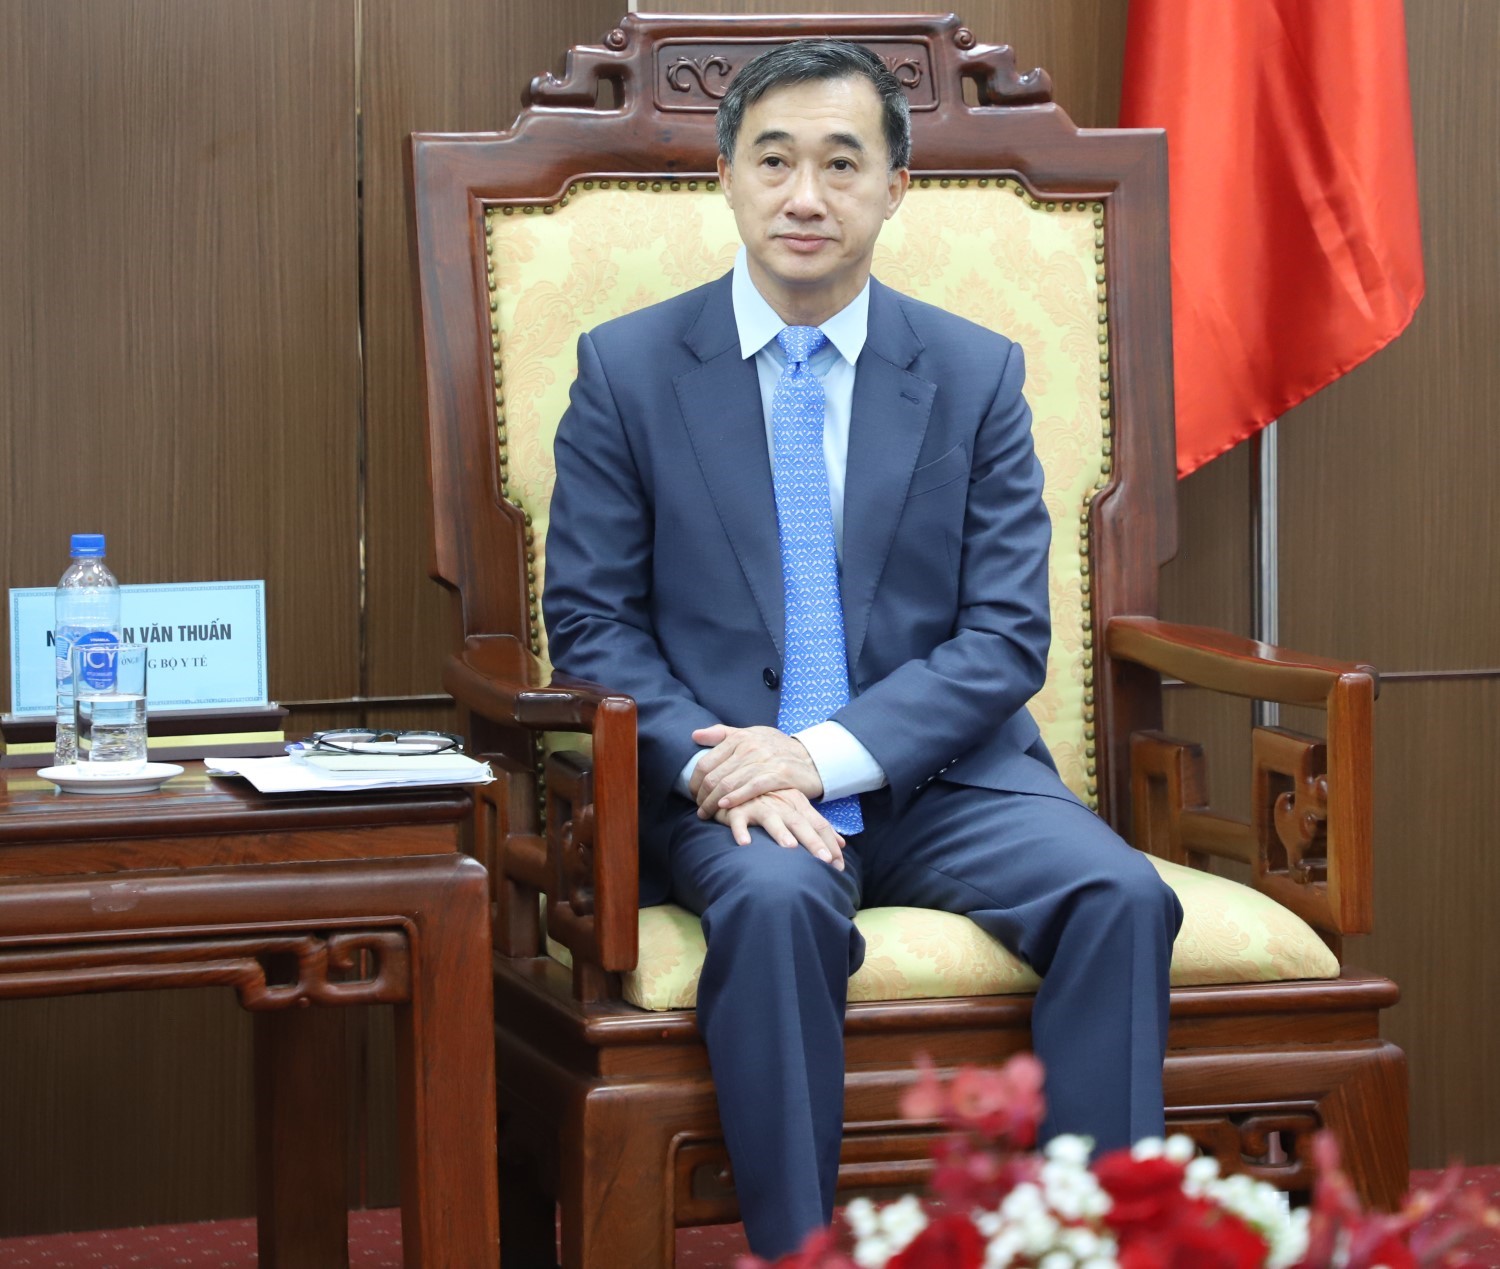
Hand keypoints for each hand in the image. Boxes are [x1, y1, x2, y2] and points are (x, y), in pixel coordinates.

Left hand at [691, 724, 823, 817]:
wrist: (812, 757)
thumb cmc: (777, 748)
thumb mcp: (751, 734)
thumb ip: (722, 734)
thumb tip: (694, 735)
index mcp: (739, 738)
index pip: (706, 762)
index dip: (695, 781)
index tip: (693, 794)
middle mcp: (749, 747)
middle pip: (715, 776)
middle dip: (702, 796)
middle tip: (699, 809)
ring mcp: (764, 760)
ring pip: (729, 784)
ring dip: (713, 803)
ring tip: (707, 814)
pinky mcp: (778, 775)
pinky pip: (751, 788)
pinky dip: (735, 798)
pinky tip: (724, 807)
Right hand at [714, 788, 844, 869]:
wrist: (737, 787)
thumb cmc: (770, 802)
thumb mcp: (796, 809)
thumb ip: (817, 826)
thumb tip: (841, 844)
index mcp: (798, 802)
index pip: (819, 824)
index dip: (831, 844)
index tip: (839, 865)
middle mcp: (782, 803)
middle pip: (800, 823)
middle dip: (814, 841)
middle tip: (825, 860)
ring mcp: (760, 805)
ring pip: (772, 819)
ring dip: (781, 833)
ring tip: (791, 847)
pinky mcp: (738, 810)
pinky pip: (739, 821)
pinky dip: (741, 831)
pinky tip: (745, 844)